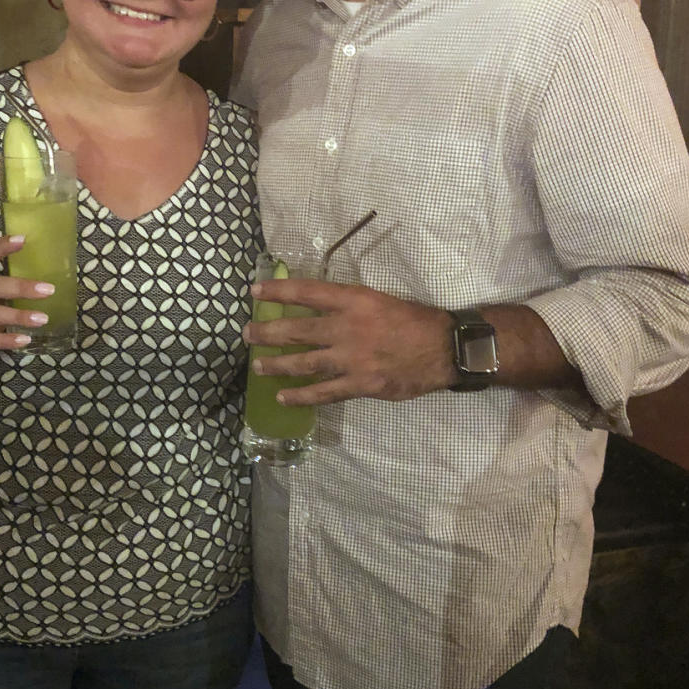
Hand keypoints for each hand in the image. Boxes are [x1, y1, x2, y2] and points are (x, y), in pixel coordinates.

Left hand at [243, 278, 453, 404]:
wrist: (442, 348)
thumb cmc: (412, 320)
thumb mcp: (378, 299)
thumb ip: (348, 305)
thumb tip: (317, 308)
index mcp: (353, 300)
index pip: (306, 292)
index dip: (277, 291)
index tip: (254, 291)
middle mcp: (347, 327)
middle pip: (297, 329)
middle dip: (267, 332)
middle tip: (247, 334)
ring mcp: (351, 358)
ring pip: (304, 362)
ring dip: (277, 364)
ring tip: (257, 365)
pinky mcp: (360, 384)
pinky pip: (323, 393)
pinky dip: (301, 396)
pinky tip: (283, 397)